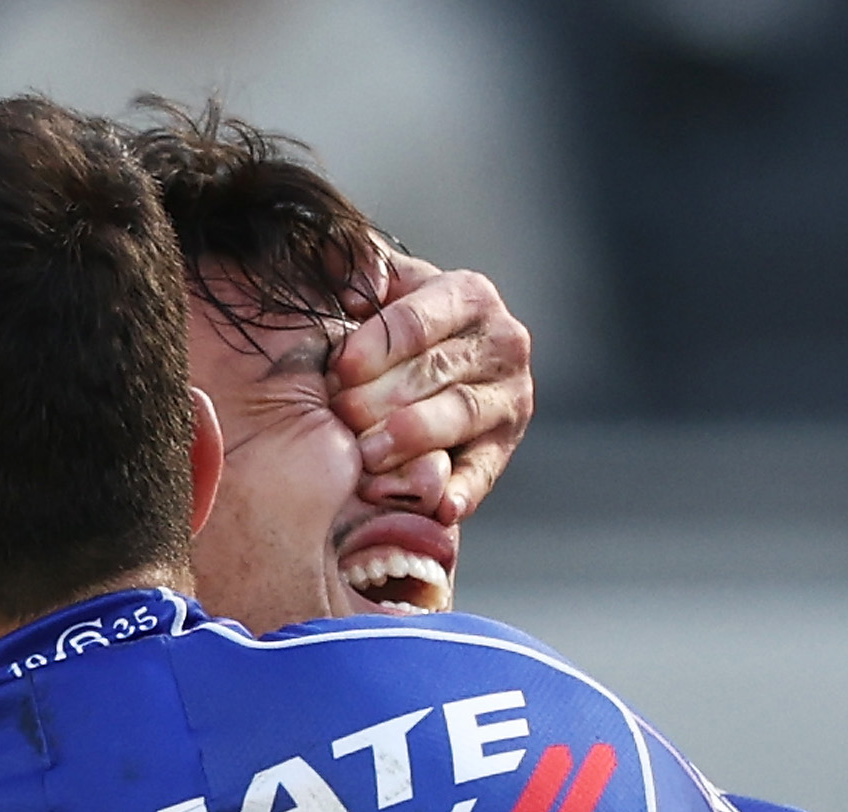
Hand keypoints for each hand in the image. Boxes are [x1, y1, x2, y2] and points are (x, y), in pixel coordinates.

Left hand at [327, 255, 532, 524]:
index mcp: (467, 294)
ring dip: (414, 439)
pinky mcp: (504, 446)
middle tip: (341, 417)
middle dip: (383, 396)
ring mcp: (509, 396)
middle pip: (435, 371)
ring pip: (459, 415)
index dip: (374, 345)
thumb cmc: (383, 327)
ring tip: (370, 458)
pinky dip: (462, 490)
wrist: (421, 371)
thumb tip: (358, 279)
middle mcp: (501, 341)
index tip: (338, 369)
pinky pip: (483, 471)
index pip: (416, 321)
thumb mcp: (373, 288)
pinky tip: (440, 508)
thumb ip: (356, 268)